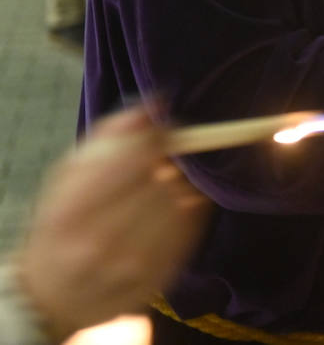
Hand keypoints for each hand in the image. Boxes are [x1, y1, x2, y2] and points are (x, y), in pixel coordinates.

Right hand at [14, 107, 208, 339]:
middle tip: (166, 154)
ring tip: (168, 180)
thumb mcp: (66, 177)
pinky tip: (178, 202)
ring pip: (182, 202)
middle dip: (171, 158)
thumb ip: (107, 137)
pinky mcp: (157, 278)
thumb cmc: (62, 223)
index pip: (129, 160)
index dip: (156, 135)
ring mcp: (130, 267)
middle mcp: (97, 245)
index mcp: (67, 214)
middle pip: (161, 180)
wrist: (55, 295)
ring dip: (182, 182)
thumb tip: (155, 103)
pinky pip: (193, 229)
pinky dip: (192, 207)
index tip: (162, 127)